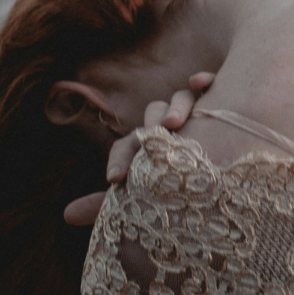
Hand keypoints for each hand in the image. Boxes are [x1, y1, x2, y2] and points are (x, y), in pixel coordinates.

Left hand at [63, 72, 214, 226]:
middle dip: (149, 126)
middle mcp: (171, 129)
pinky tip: (201, 83)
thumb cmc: (182, 196)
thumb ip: (105, 205)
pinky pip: (210, 84)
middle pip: (153, 115)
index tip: (114, 181)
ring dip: (175, 106)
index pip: (130, 145)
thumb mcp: (144, 202)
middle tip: (150, 144)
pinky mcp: (221, 105)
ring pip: (180, 98)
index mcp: (151, 150)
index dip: (120, 159)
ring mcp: (196, 114)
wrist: (228, 184)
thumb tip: (65, 215)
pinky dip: (203, 79)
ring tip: (174, 124)